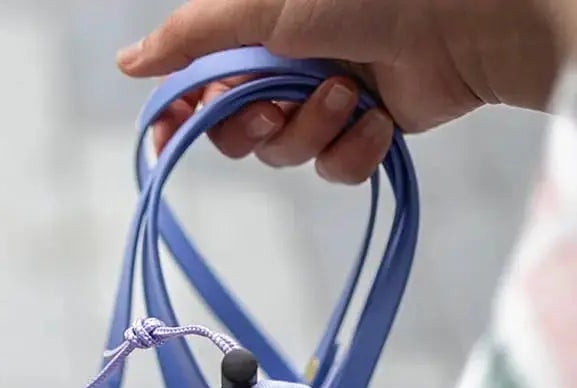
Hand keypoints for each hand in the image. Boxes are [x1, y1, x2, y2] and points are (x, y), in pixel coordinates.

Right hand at [119, 0, 559, 183]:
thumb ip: (191, 37)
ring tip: (350, 93)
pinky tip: (378, 117)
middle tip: (278, 104)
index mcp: (255, 34)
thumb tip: (126, 65)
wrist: (461, 22)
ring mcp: (322, 101)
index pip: (193, 89)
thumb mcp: (262, 6)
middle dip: (255, 126)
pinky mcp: (360, 132)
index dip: (179, 119)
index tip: (172, 138)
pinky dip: (353, 149)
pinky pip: (332, 170)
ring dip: (312, 132)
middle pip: (232, 134)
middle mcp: (284, 67)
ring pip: (283, 156)